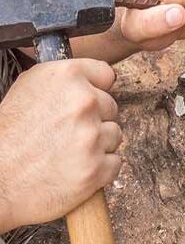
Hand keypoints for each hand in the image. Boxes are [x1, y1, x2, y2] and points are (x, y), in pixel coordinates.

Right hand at [0, 59, 120, 231]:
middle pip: (111, 107)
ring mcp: (92, 135)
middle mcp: (83, 101)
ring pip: (114, 134)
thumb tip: (90, 80)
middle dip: (94, 120)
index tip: (89, 101)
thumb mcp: (28, 90)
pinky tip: (74, 169)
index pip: (106, 74)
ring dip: (98, 145)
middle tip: (66, 133)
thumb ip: (64, 82)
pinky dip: (99, 169)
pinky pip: (115, 162)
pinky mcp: (96, 167)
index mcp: (66, 77)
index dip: (97, 89)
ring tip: (67, 152)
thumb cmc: (7, 137)